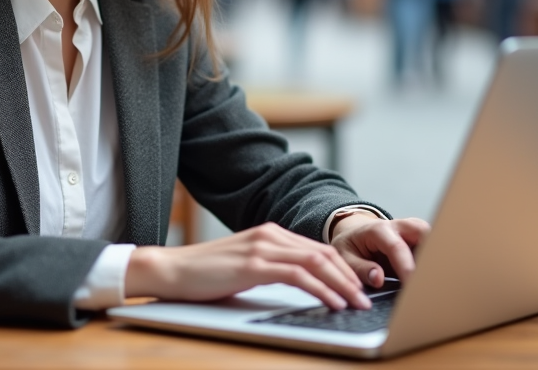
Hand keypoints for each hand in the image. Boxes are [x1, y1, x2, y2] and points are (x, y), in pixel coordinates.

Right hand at [125, 223, 371, 309]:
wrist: (171, 270)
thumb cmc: (206, 274)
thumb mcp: (247, 267)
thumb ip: (273, 268)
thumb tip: (303, 286)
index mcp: (271, 233)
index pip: (318, 250)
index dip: (343, 270)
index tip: (358, 289)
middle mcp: (270, 234)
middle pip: (324, 253)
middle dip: (349, 278)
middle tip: (366, 299)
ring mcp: (262, 247)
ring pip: (316, 263)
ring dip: (341, 285)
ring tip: (356, 304)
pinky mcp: (254, 264)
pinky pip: (298, 276)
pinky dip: (320, 290)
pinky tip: (331, 303)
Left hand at [329, 214, 430, 286]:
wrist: (354, 234)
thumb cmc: (350, 247)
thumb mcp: (346, 258)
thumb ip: (361, 269)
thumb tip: (378, 278)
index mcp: (378, 230)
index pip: (397, 247)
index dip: (407, 268)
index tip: (412, 286)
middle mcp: (398, 226)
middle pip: (423, 232)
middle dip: (430, 253)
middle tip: (431, 279)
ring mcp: (411, 230)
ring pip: (433, 236)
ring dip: (435, 256)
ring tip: (434, 279)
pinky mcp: (419, 238)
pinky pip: (433, 245)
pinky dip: (434, 259)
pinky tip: (433, 276)